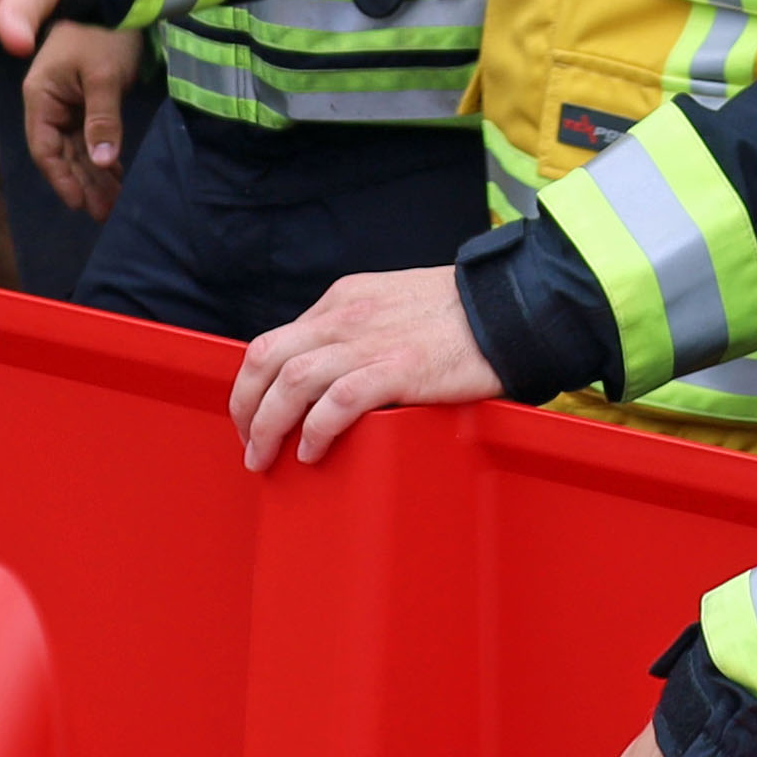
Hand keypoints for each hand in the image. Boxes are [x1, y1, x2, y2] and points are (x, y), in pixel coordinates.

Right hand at [23, 21, 146, 218]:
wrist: (116, 0)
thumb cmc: (103, 35)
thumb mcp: (104, 76)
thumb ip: (102, 119)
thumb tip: (102, 162)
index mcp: (41, 97)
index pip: (44, 148)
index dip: (61, 178)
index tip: (79, 203)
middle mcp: (48, 104)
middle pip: (62, 153)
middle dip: (83, 182)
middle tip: (105, 211)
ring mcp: (67, 102)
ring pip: (77, 147)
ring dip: (94, 173)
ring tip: (113, 201)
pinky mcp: (85, 100)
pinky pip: (89, 136)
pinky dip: (102, 154)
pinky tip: (116, 173)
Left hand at [230, 266, 503, 469]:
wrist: (511, 306)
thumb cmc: (460, 313)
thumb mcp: (392, 304)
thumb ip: (358, 330)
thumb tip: (330, 371)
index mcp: (344, 299)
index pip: (276, 340)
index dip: (253, 384)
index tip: (252, 415)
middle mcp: (347, 317)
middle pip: (268, 358)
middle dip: (245, 406)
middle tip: (248, 444)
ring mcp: (371, 342)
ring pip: (292, 381)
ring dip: (268, 425)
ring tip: (265, 457)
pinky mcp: (400, 369)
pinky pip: (338, 401)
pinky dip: (315, 429)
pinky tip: (311, 452)